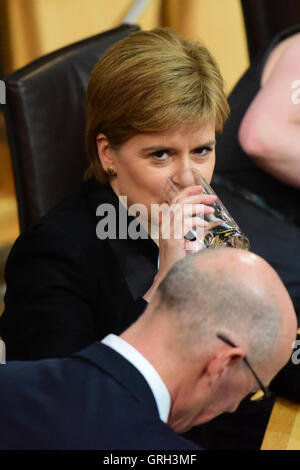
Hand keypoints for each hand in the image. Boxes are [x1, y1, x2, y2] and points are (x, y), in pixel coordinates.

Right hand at [143, 185, 216, 301]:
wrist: (170, 277)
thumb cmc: (179, 262)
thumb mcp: (185, 243)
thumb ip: (191, 232)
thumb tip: (205, 223)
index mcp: (167, 224)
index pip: (175, 201)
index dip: (187, 192)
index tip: (200, 188)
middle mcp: (165, 226)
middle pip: (179, 202)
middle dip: (196, 196)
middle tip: (212, 197)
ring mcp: (168, 232)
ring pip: (182, 209)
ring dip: (198, 207)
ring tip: (211, 210)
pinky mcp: (173, 238)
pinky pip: (186, 223)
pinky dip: (197, 221)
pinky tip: (206, 224)